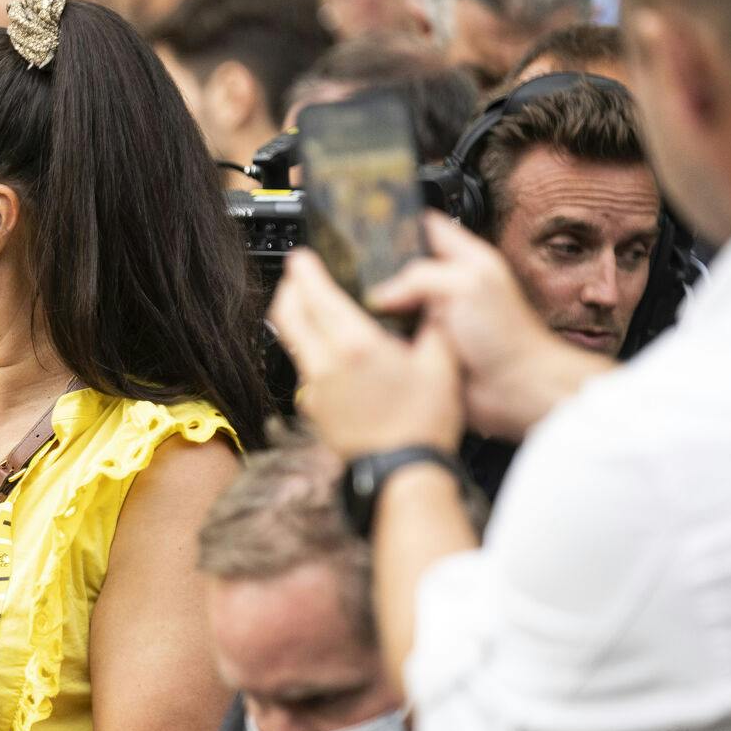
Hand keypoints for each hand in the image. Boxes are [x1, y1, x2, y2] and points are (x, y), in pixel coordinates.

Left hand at [269, 247, 463, 461]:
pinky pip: (304, 369)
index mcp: (355, 346)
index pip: (316, 296)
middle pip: (288, 316)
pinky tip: (327, 350)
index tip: (302, 257)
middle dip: (289, 289)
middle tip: (298, 276)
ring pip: (292, 342)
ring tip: (311, 308)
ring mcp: (315, 390)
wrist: (403, 474)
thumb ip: (433, 325)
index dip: (304, 271)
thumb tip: (429, 301)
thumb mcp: (441, 363)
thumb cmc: (422, 425)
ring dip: (295, 319)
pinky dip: (307, 349)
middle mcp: (326, 366)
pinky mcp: (314, 410)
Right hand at [370, 214, 606, 439]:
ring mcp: (433, 318)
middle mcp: (446, 286)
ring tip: (355, 304)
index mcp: (463, 259)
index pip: (426, 227)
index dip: (399, 224)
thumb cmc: (506, 336)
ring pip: (392, 304)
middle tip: (352, 271)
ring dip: (378, 308)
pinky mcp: (422, 348)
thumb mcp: (467, 284)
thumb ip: (420, 277)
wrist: (512, 389)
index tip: (368, 227)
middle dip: (379, 270)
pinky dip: (380, 338)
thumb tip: (380, 294)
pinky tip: (368, 337)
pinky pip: (392, 337)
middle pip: (402, 266)